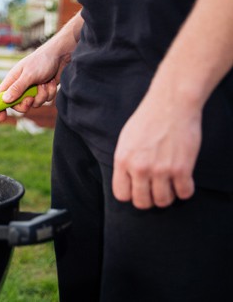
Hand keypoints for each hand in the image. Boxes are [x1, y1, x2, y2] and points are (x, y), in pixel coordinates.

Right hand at [0, 46, 64, 120]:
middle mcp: (21, 86)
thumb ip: (17, 88)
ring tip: (44, 83)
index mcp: (13, 80)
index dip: (0, 107)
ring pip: (35, 103)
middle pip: (18, 104)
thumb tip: (5, 99)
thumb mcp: (28, 75)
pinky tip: (50, 82)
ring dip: (41, 95)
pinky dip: (49, 92)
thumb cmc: (42, 61)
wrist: (61, 56)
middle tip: (31, 99)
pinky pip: (45, 100)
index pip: (1, 96)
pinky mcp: (44, 91)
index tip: (1, 117)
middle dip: (26, 104)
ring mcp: (33, 89)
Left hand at [112, 90, 200, 208]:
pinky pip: (184, 193)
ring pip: (163, 201)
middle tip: (155, 190)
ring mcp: (161, 170)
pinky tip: (183, 181)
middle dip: (149, 200)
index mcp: (123, 160)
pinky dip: (185, 190)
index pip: (121, 195)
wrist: (171, 105)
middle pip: (142, 202)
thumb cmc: (148, 119)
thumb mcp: (126, 140)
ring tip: (169, 185)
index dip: (131, 195)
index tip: (138, 190)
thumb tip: (127, 180)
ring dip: (167, 196)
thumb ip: (125, 161)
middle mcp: (140, 168)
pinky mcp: (182, 168)